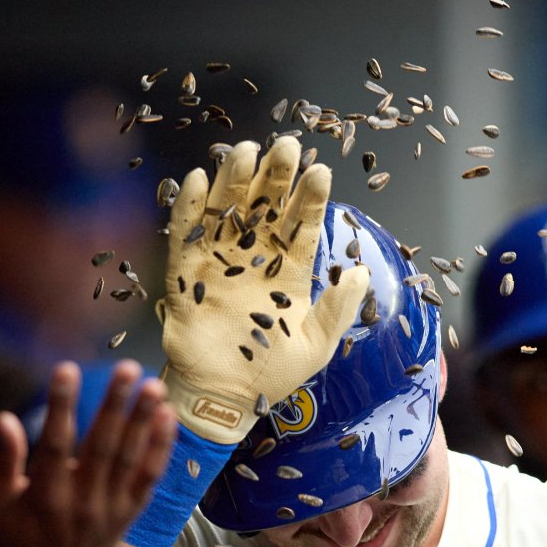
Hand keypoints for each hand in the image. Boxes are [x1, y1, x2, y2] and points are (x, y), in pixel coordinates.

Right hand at [0, 360, 176, 546]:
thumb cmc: (17, 539)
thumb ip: (3, 460)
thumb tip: (4, 417)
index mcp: (45, 497)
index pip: (54, 444)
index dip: (60, 405)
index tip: (65, 369)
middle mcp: (82, 503)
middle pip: (102, 447)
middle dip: (115, 406)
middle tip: (127, 368)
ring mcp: (110, 510)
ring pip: (131, 459)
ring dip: (144, 421)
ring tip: (154, 386)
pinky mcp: (130, 515)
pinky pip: (149, 478)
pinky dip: (161, 448)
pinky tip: (168, 417)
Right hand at [159, 136, 369, 443]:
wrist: (225, 399)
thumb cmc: (273, 374)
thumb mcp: (317, 345)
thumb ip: (339, 309)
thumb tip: (362, 272)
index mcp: (287, 274)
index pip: (300, 227)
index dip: (308, 200)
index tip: (320, 172)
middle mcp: (253, 262)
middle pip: (263, 209)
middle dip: (274, 177)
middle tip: (285, 147)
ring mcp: (218, 266)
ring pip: (225, 214)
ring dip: (233, 183)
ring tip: (244, 152)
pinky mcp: (185, 277)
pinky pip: (184, 238)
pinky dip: (187, 210)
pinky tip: (195, 180)